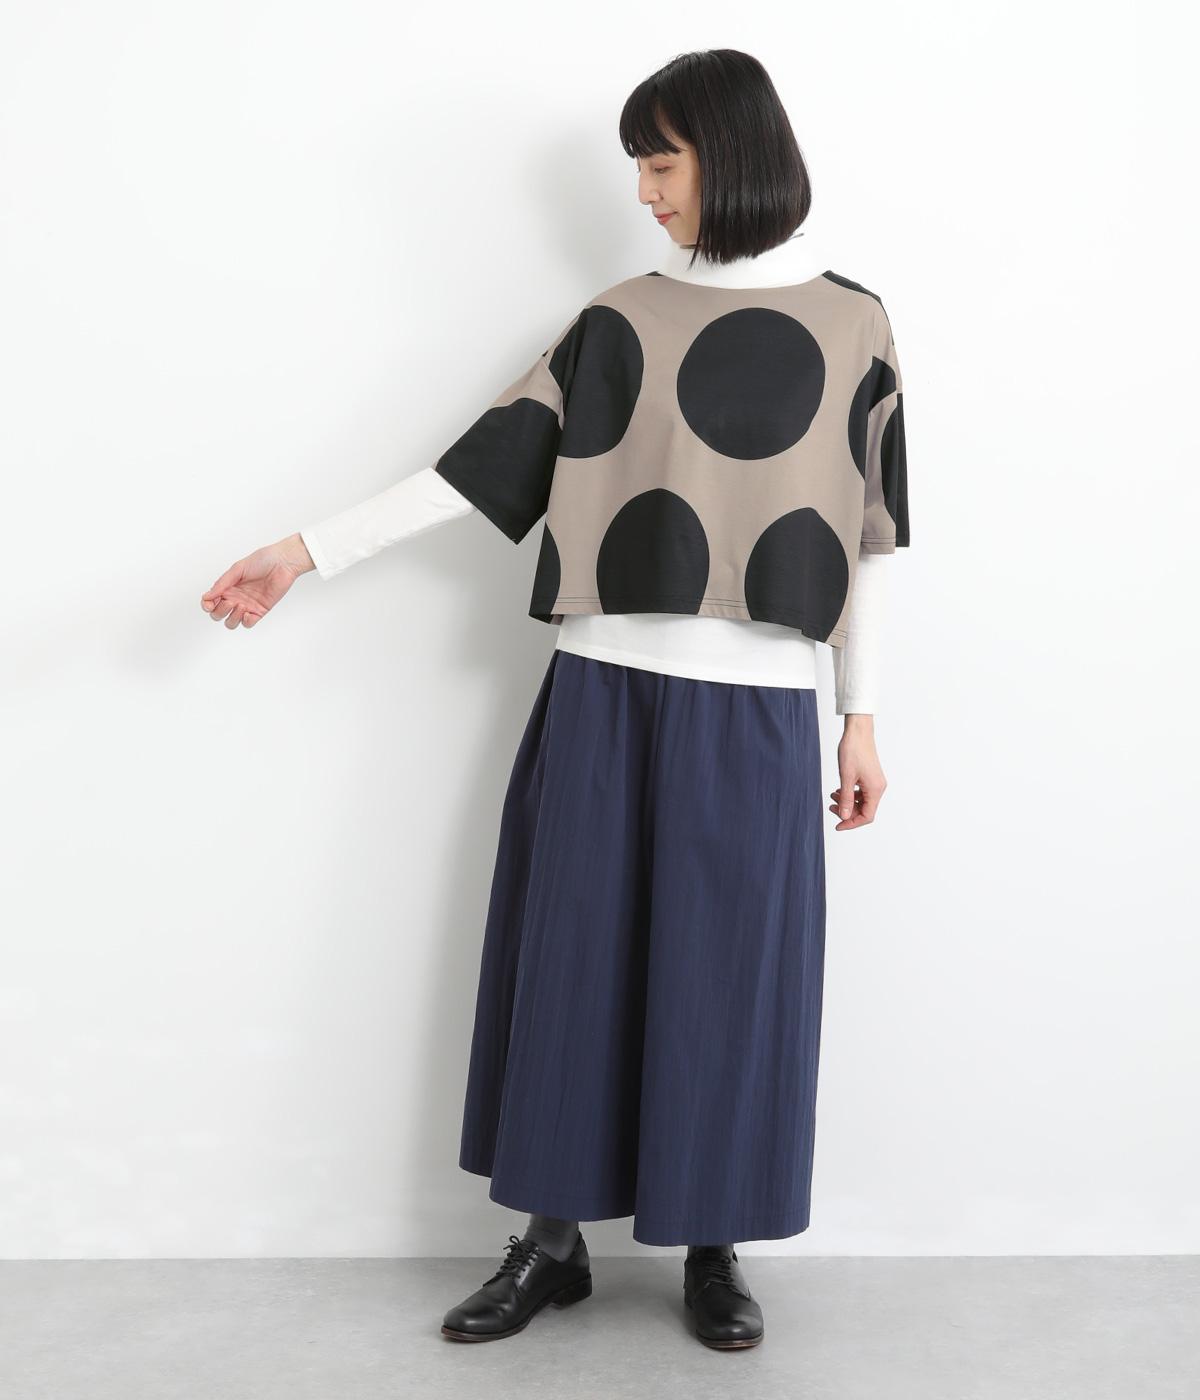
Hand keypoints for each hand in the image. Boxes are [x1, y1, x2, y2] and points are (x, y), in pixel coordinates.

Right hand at [200, 532, 314, 628]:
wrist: (282, 563)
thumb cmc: (262, 561)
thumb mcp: (238, 569)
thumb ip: (222, 583)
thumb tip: (207, 596)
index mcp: (227, 587)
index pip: (211, 602)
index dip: (207, 606)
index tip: (209, 603)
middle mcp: (235, 598)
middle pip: (218, 615)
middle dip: (220, 611)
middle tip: (230, 601)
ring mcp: (247, 605)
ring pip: (232, 622)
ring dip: (232, 617)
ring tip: (241, 605)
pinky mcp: (260, 610)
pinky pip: (248, 623)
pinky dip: (246, 621)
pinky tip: (249, 612)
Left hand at [829, 714, 886, 829]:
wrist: (858, 731)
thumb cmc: (853, 750)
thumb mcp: (846, 777)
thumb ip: (846, 799)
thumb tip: (845, 816)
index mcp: (875, 790)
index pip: (867, 816)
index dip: (852, 823)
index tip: (838, 825)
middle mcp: (878, 787)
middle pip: (865, 810)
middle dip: (847, 811)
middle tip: (831, 807)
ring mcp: (875, 782)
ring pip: (862, 801)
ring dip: (847, 802)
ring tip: (832, 796)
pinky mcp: (870, 776)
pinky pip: (862, 792)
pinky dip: (850, 794)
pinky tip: (839, 790)